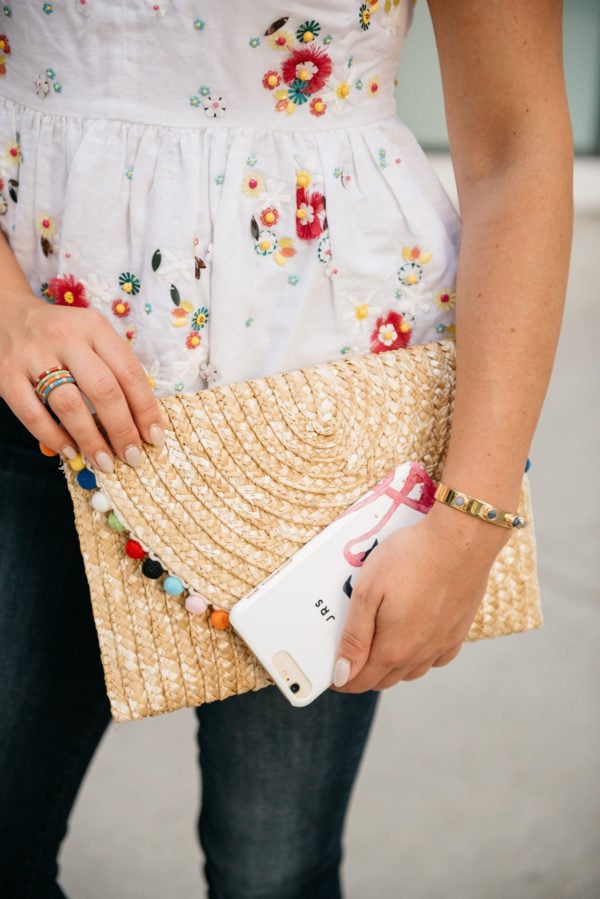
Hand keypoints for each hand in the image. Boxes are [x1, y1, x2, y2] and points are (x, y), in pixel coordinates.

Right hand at [0, 289, 164, 469]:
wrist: (5, 314)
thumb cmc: (60, 335)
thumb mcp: (91, 337)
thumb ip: (113, 368)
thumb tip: (141, 420)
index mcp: (94, 327)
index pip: (129, 372)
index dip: (146, 409)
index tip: (154, 437)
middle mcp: (66, 337)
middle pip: (104, 390)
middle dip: (122, 430)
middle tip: (132, 457)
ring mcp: (34, 355)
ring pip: (69, 404)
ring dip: (91, 439)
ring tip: (105, 462)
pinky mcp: (7, 374)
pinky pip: (32, 413)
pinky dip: (54, 437)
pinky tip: (71, 451)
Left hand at [332, 504, 508, 690]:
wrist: (461, 540)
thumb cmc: (410, 558)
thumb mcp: (368, 592)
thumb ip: (354, 637)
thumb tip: (342, 674)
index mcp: (393, 649)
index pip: (361, 680)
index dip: (341, 680)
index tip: (330, 674)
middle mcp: (420, 654)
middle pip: (385, 680)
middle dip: (363, 674)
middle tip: (349, 657)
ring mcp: (442, 644)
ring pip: (411, 672)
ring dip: (391, 667)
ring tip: (377, 648)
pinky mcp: (459, 630)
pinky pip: (436, 658)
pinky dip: (420, 658)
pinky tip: (416, 642)